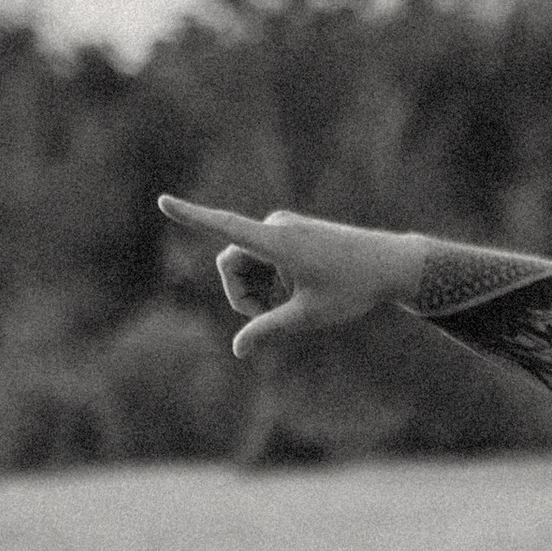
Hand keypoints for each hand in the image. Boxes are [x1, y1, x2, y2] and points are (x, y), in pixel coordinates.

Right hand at [156, 199, 415, 358]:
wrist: (389, 265)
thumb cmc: (352, 289)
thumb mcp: (307, 316)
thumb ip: (268, 331)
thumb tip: (238, 350)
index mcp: (278, 242)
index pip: (224, 226)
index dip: (191, 216)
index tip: (161, 200)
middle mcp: (276, 227)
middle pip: (230, 264)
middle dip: (240, 296)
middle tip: (266, 323)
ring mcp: (282, 227)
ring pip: (244, 263)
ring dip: (254, 291)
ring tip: (285, 313)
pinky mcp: (289, 233)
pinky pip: (260, 258)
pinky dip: (267, 281)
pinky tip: (292, 296)